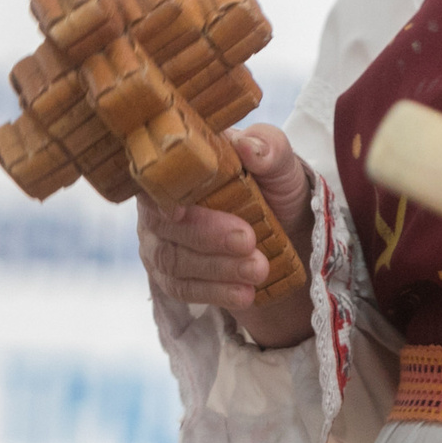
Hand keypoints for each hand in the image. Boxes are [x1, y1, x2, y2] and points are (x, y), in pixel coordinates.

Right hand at [136, 123, 316, 348]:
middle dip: (208, 237)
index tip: (180, 211)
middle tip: (248, 242)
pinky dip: (214, 293)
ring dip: (217, 269)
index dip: (161, 196)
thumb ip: (269, 148)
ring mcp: (162, 241)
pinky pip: (182, 289)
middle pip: (164, 225)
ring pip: (173, 261)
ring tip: (258, 270)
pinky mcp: (172, 275)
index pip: (154, 179)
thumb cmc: (276, 188)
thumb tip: (249, 147)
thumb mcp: (281, 164)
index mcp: (181, 166)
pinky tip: (244, 294)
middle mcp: (161, 203)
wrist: (288, 233)